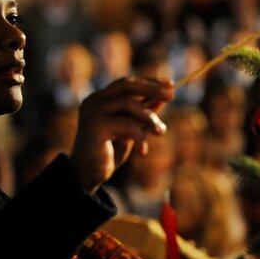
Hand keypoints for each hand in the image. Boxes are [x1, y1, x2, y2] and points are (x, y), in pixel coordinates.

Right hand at [70, 77, 173, 193]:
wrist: (88, 175)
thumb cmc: (109, 153)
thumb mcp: (131, 130)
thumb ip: (143, 113)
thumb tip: (164, 97)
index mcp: (100, 99)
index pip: (126, 83)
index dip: (149, 82)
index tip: (170, 84)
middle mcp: (94, 101)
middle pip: (126, 85)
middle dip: (151, 88)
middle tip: (171, 95)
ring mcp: (93, 111)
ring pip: (128, 104)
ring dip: (150, 117)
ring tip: (161, 132)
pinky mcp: (95, 125)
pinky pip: (126, 124)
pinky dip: (139, 137)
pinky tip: (142, 152)